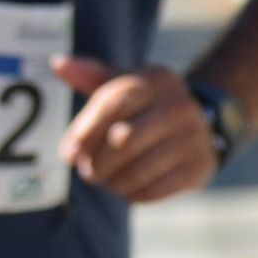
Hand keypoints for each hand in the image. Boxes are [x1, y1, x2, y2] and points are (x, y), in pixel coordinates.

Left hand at [51, 58, 217, 204]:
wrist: (200, 124)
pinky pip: (156, 189)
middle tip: (87, 172)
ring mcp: (194, 136)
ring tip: (106, 181)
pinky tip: (128, 189)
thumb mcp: (124, 83)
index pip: (113, 104)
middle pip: (123, 141)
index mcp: (156, 79)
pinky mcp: (200, 166)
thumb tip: (57, 63)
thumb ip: (90, 75)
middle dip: (97, 162)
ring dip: (113, 182)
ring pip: (138, 170)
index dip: (85, 132)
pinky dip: (134, 194)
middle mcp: (179, 105)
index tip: (68, 153)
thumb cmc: (145, 105)